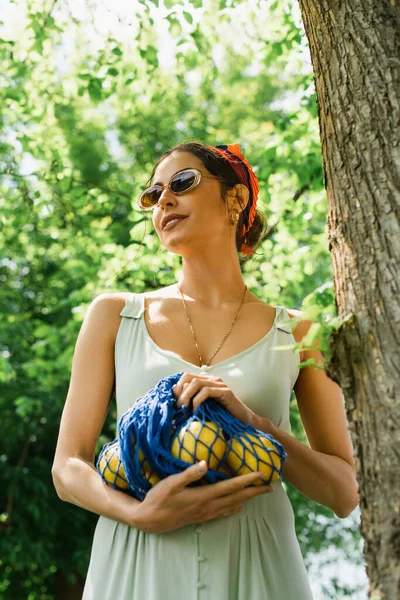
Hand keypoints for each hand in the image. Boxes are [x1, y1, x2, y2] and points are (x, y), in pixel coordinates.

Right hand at [133, 461, 274, 533]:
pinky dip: (233, 508)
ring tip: (259, 494)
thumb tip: (206, 463)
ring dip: (247, 499)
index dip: (247, 480)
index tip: (262, 474)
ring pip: (232, 506)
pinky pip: (222, 512)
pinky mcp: (200, 517)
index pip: (231, 487)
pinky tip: (238, 507)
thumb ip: (189, 473)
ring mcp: (205, 513)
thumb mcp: (171, 482)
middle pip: (237, 498)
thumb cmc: (158, 498)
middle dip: (255, 491)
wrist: (148, 520)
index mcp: (204, 496)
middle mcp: (208, 506)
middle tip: (271, 486)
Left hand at [172, 372, 257, 426]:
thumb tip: (174, 395)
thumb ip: (192, 400)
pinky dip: (197, 401)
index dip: (177, 387)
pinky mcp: (226, 392)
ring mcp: (220, 384)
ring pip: (196, 383)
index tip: (174, 402)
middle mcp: (213, 379)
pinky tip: (196, 411)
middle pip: (189, 377)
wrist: (244, 423)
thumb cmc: (222, 417)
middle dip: (180, 392)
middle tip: (178, 407)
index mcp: (207, 381)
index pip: (186, 376)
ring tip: (184, 409)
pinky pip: (206, 391)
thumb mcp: (203, 408)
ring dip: (187, 396)